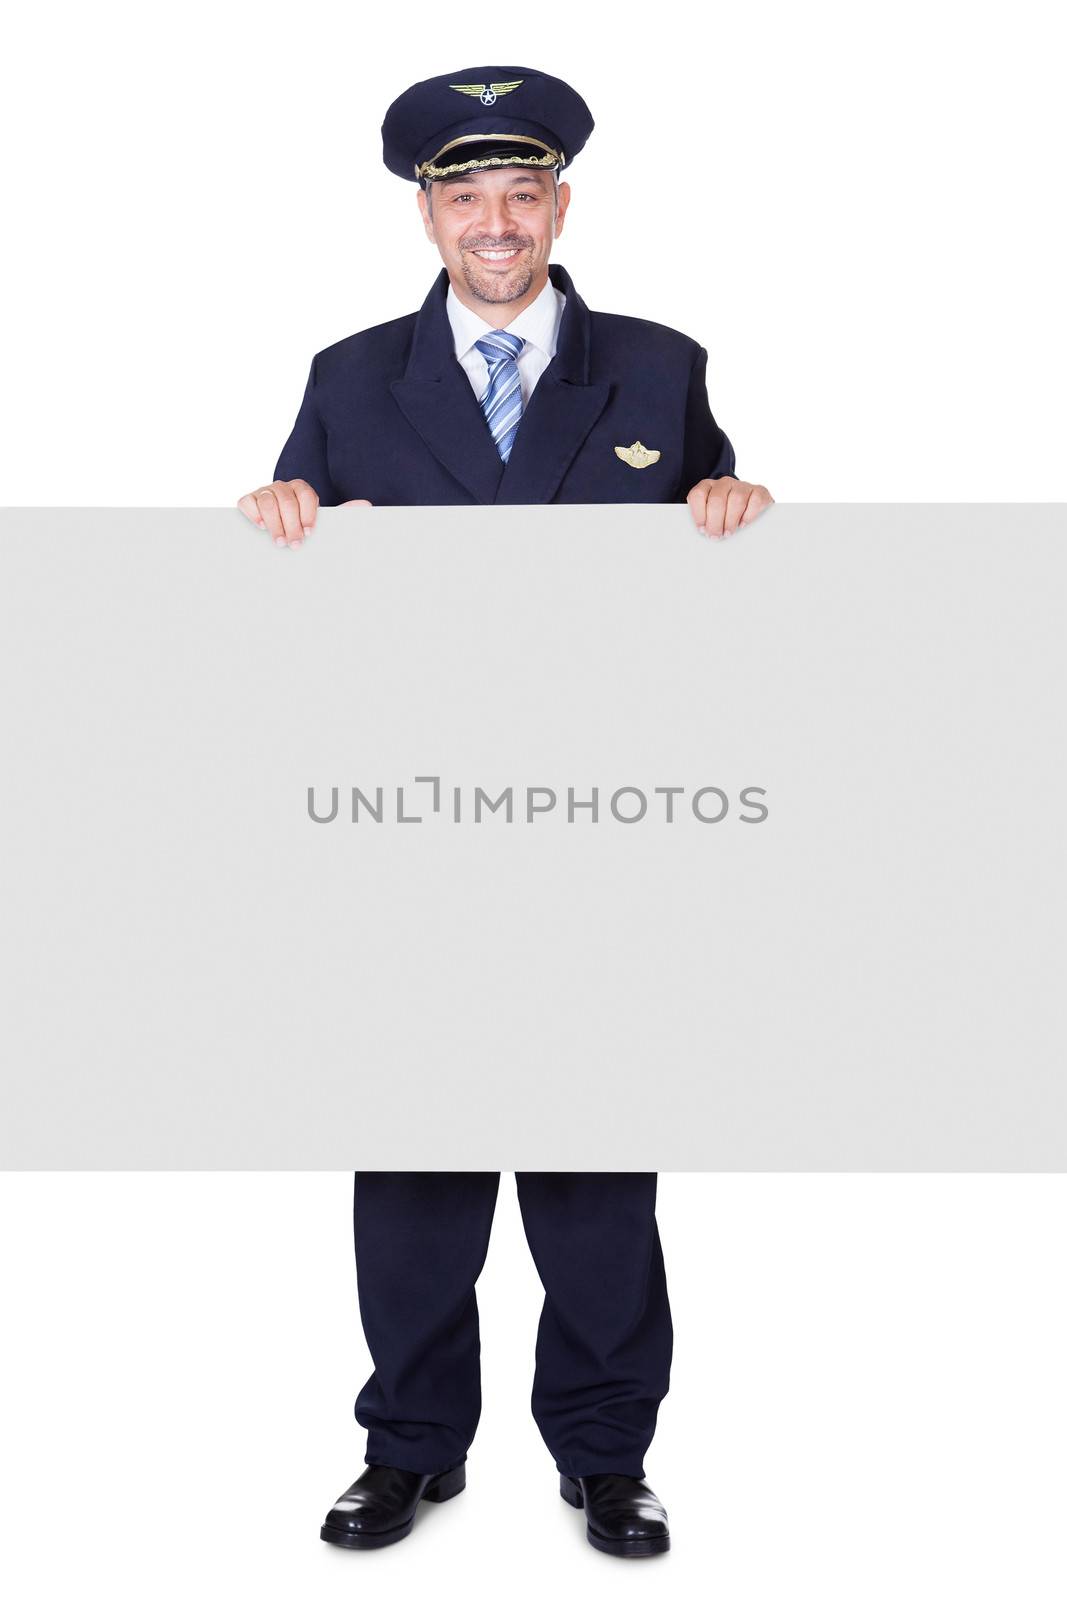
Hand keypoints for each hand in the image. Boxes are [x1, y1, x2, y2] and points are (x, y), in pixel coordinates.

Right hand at [237, 479, 372, 545]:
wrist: (281, 539)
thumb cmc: (303, 531)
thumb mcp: (324, 525)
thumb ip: (343, 514)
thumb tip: (366, 505)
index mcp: (302, 490)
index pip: (305, 494)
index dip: (308, 514)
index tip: (310, 533)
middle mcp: (283, 488)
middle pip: (286, 500)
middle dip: (291, 525)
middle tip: (294, 545)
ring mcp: (264, 493)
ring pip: (268, 501)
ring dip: (274, 524)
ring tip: (279, 543)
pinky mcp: (248, 501)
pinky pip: (247, 502)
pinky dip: (253, 513)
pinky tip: (259, 527)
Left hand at [687, 477, 773, 538]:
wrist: (749, 507)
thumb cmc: (725, 515)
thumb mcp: (710, 516)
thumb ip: (705, 521)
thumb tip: (704, 533)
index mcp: (708, 487)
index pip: (698, 495)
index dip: (699, 514)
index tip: (702, 529)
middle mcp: (725, 483)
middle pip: (717, 499)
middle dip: (715, 521)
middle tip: (716, 535)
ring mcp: (743, 485)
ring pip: (736, 499)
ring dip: (731, 520)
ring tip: (728, 533)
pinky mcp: (760, 491)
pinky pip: (755, 500)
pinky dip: (749, 514)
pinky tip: (743, 524)